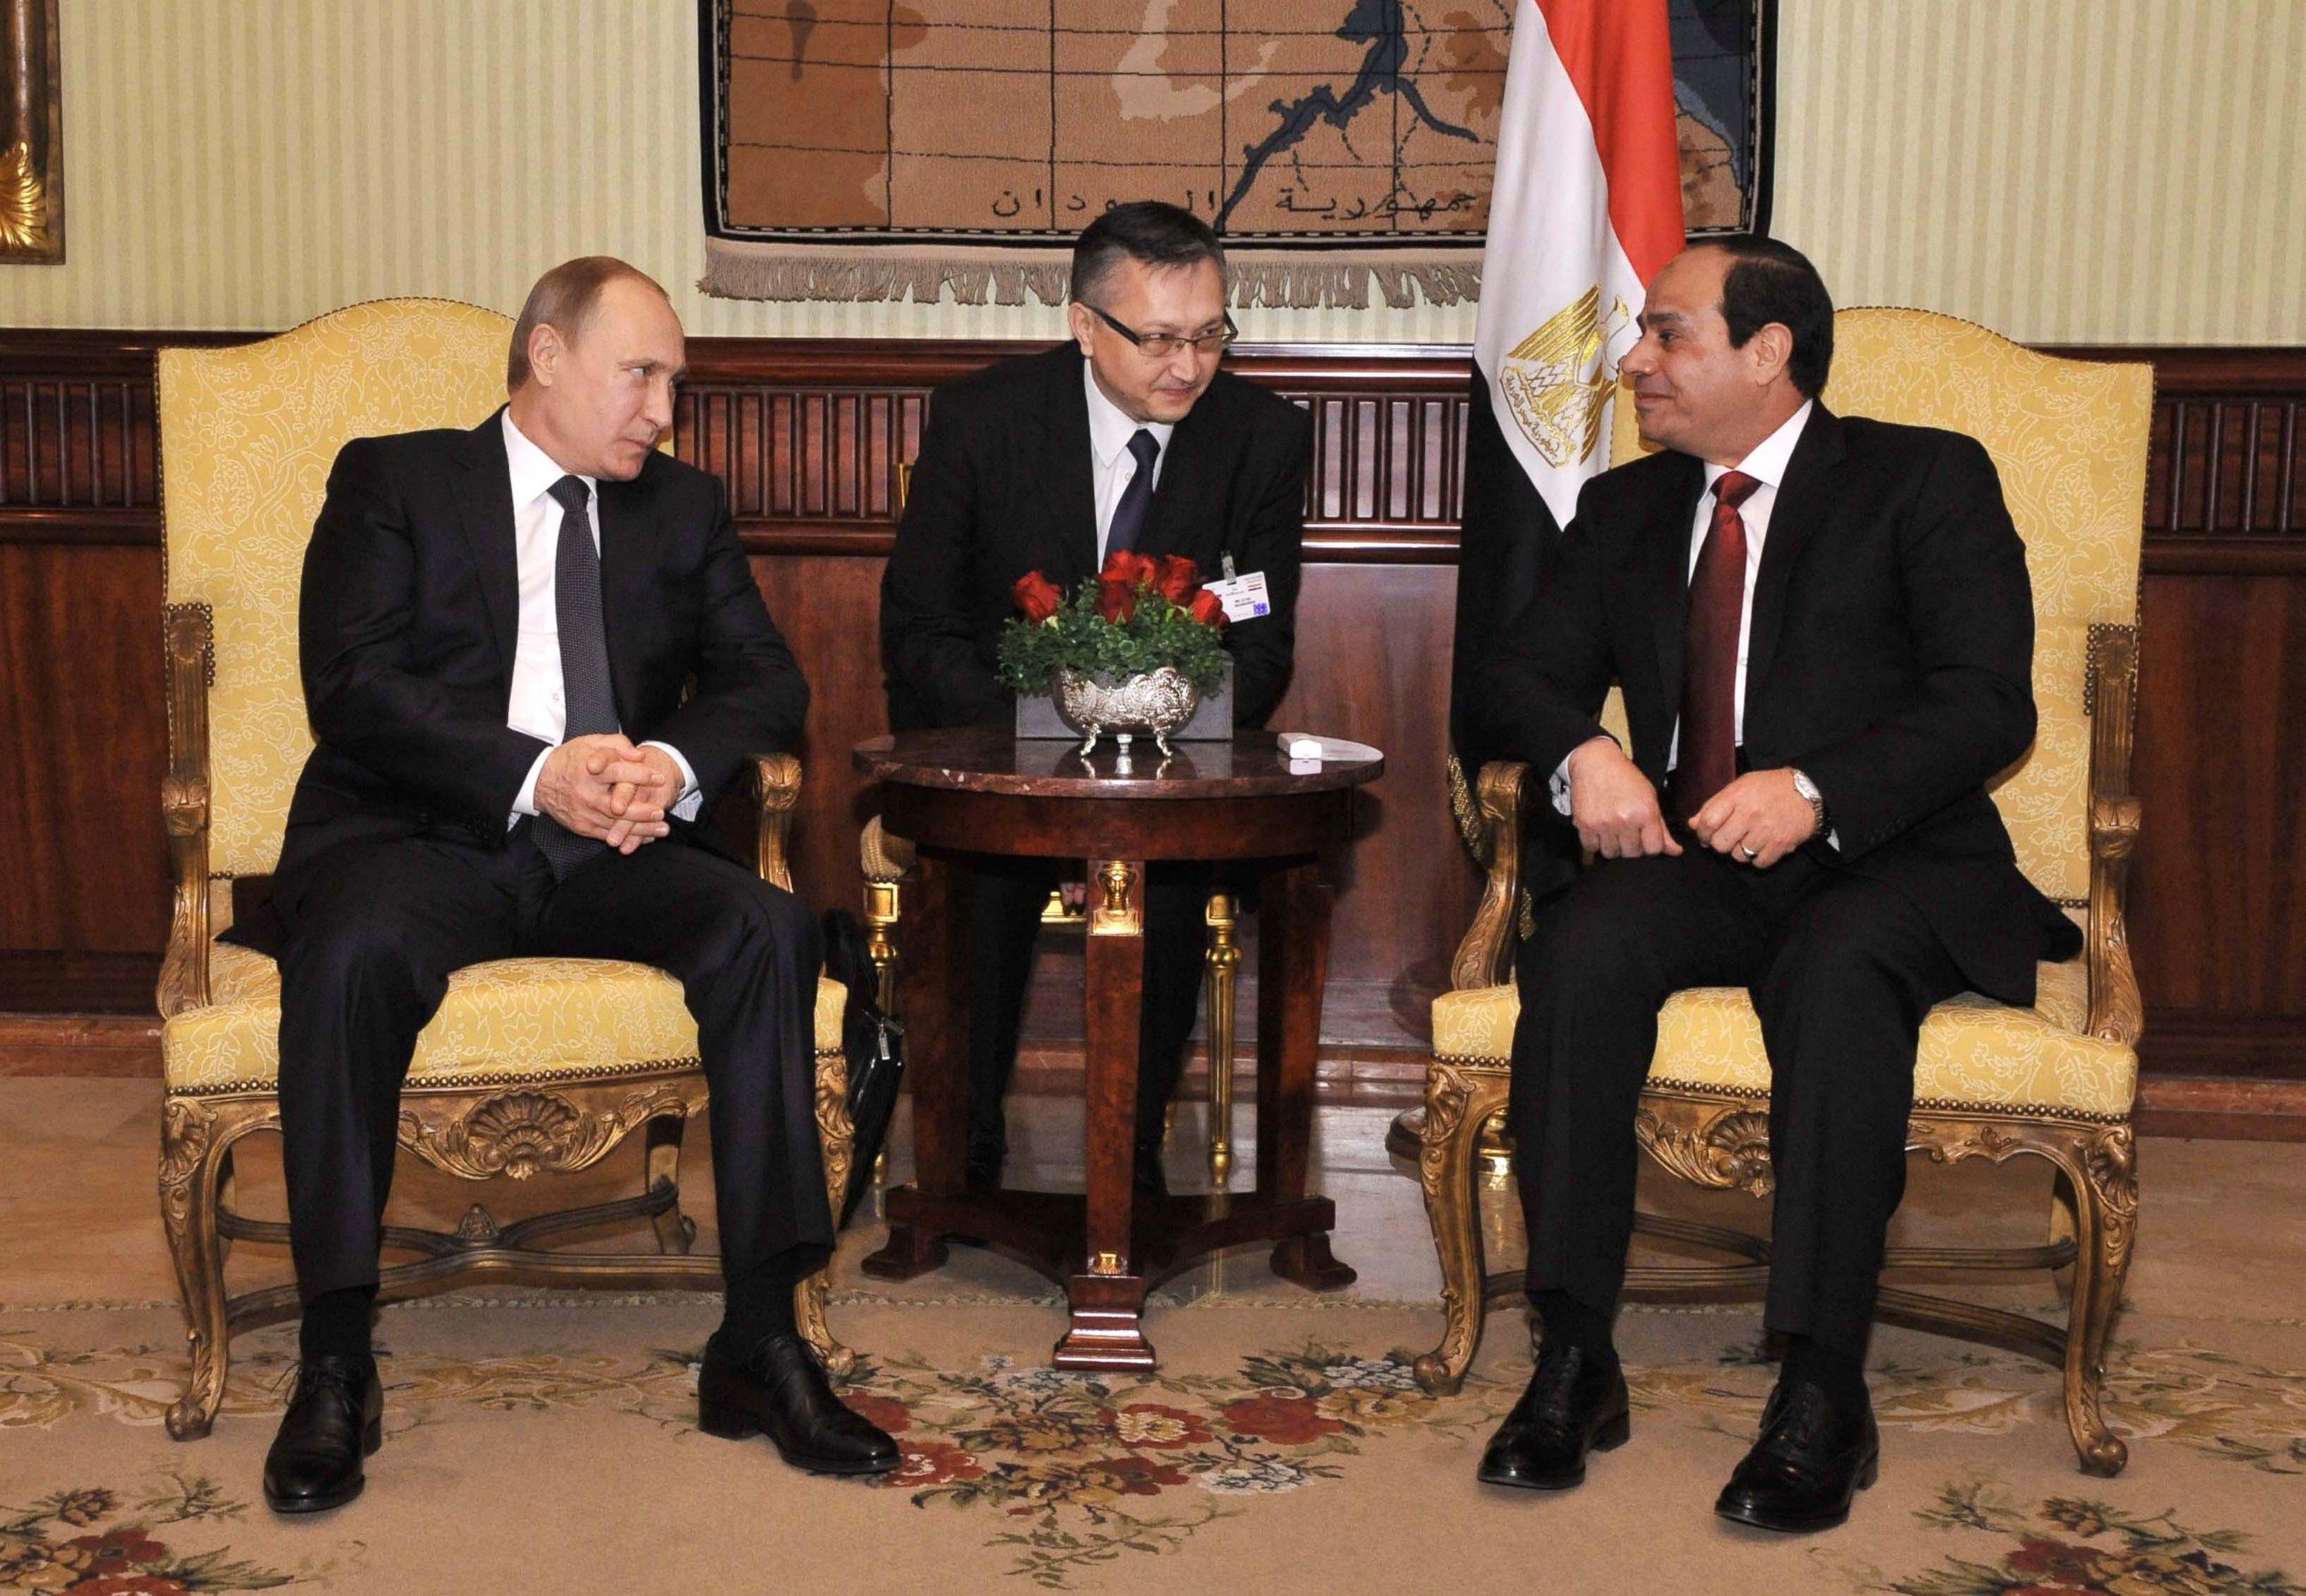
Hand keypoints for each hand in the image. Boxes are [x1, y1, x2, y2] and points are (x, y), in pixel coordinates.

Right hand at [534, 734, 670, 852]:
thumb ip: (617, 744)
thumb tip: (639, 756)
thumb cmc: (570, 759)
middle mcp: (586, 794)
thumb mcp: (590, 743)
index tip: (659, 777)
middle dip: (642, 811)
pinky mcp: (583, 827)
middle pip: (618, 805)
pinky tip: (645, 837)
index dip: (641, 776)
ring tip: (662, 829)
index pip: (618, 773)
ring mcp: (584, 813)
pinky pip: (608, 834)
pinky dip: (627, 837)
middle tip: (661, 812)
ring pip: (616, 824)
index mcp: (588, 771)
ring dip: (641, 828)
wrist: (540, 781)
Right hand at [1568, 736, 1681, 858]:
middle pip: (1631, 853)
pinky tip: (1598, 829)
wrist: (1596, 763)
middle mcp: (1626, 819)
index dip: (1649, 847)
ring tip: (1612, 830)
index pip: (1653, 850)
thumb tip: (1676, 852)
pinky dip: (1595, 843)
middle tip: (1626, 832)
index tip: (1644, 839)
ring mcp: (1604, 823)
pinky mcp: (1585, 824)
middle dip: (1630, 846)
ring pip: (1611, 853)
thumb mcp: (1649, 799)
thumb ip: (1662, 829)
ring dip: (1612, 846)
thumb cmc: (1626, 780)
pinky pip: (1591, 848)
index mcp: (1646, 813)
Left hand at [1688, 769, 1819, 868]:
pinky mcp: (1781, 844)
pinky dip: (1757, 858)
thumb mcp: (1740, 787)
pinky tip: (1762, 845)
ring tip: (1748, 838)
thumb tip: (1693, 824)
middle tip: (1727, 838)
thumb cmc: (1769, 788)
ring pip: (1738, 856)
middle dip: (1719, 844)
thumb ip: (1714, 804)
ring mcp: (1767, 830)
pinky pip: (1758, 863)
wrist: (1808, 793)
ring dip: (1739, 851)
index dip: (1702, 832)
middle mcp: (1751, 813)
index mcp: (1738, 796)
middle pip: (1720, 844)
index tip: (1704, 834)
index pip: (1708, 822)